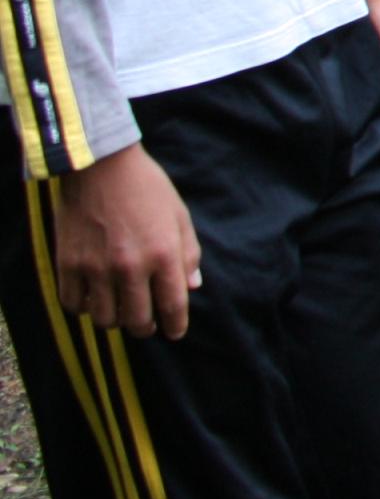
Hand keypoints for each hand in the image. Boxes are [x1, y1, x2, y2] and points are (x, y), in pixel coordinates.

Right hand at [55, 146, 199, 339]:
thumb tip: (193, 287)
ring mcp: (96, 267)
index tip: (174, 332)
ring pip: (105, 319)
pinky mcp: (68, 264)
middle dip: (145, 327)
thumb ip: (188, 254)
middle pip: (138, 320)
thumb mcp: (178, 216)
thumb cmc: (147, 188)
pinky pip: (74, 305)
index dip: (175, 325)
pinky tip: (92, 298)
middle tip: (146, 323)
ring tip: (119, 311)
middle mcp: (130, 266)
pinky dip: (84, 308)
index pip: (173, 305)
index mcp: (163, 254)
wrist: (101, 165)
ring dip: (115, 320)